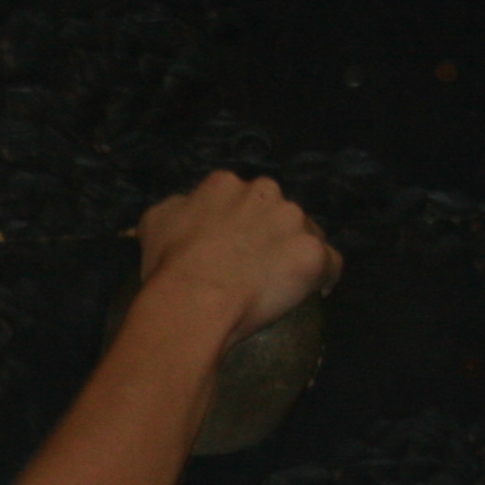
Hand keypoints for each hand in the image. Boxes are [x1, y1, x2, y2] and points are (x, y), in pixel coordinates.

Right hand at [133, 170, 340, 342]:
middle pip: (275, 211)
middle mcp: (266, 192)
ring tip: (278, 283)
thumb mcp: (154, 223)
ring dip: (294, 252)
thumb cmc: (170, 265)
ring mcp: (295, 222)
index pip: (239, 197)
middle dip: (268, 233)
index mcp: (226, 184)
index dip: (235, 223)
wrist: (195, 300)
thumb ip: (177, 207)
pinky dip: (323, 277)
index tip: (228, 246)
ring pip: (305, 233)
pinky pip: (330, 264)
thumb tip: (184, 208)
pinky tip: (311, 292)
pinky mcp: (315, 254)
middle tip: (251, 266)